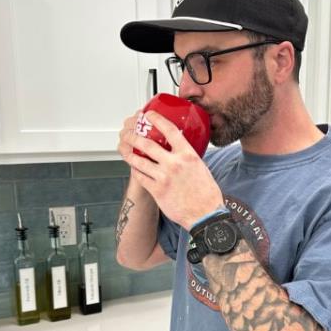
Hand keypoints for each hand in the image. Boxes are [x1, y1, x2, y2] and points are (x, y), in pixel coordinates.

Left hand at [118, 109, 223, 229]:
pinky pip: (140, 177)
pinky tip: (134, 167)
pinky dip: (135, 170)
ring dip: (128, 153)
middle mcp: (174, 164)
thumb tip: (180, 150)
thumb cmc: (206, 194)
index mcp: (188, 155)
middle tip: (128, 134)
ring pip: (139, 161)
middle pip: (147, 144)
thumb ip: (188, 157)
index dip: (157, 120)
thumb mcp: (201, 167)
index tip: (148, 115)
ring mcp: (164, 177)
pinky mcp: (157, 191)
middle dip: (133, 136)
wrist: (205, 215)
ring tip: (124, 149)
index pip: (169, 130)